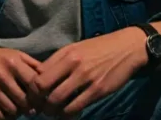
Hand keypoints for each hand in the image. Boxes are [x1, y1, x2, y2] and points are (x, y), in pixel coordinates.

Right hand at [0, 38, 41, 119]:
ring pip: (12, 110)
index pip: (37, 84)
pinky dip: (1, 118)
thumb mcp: (9, 53)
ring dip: (14, 114)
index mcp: (14, 61)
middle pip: (26, 101)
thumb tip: (48, 77)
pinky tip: (0, 113)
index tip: (40, 100)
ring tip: (13, 110)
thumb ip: (29, 64)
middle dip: (28, 108)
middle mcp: (4, 73)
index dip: (41, 96)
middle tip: (27, 109)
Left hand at [30, 28, 146, 117]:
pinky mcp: (98, 90)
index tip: (35, 97)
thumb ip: (58, 62)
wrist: (127, 47)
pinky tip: (69, 114)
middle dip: (38, 102)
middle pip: (42, 88)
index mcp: (65, 54)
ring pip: (57, 101)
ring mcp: (85, 77)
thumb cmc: (100, 48)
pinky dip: (68, 115)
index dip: (32, 89)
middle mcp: (73, 64)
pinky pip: (75, 108)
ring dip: (52, 111)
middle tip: (42, 108)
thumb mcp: (76, 49)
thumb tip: (40, 78)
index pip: (38, 74)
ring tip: (54, 113)